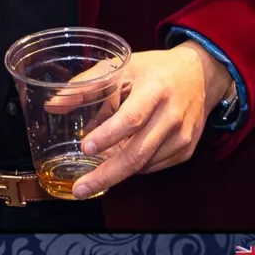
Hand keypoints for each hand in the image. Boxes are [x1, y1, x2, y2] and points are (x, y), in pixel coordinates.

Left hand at [69, 41, 231, 198]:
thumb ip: (87, 84)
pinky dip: (133, 168)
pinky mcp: (185, 151)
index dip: (108, 136)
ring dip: (116, 173)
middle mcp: (171, 116)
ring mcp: (181, 137)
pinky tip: (117, 163)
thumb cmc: (155, 69)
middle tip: (80, 188)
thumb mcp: (122, 66)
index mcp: (155, 90)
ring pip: (143, 165)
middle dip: (106, 175)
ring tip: (92, 176)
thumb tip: (54, 104)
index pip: (131, 118)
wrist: (201, 76)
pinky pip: (153, 166)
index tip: (85, 148)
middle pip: (137, 154)